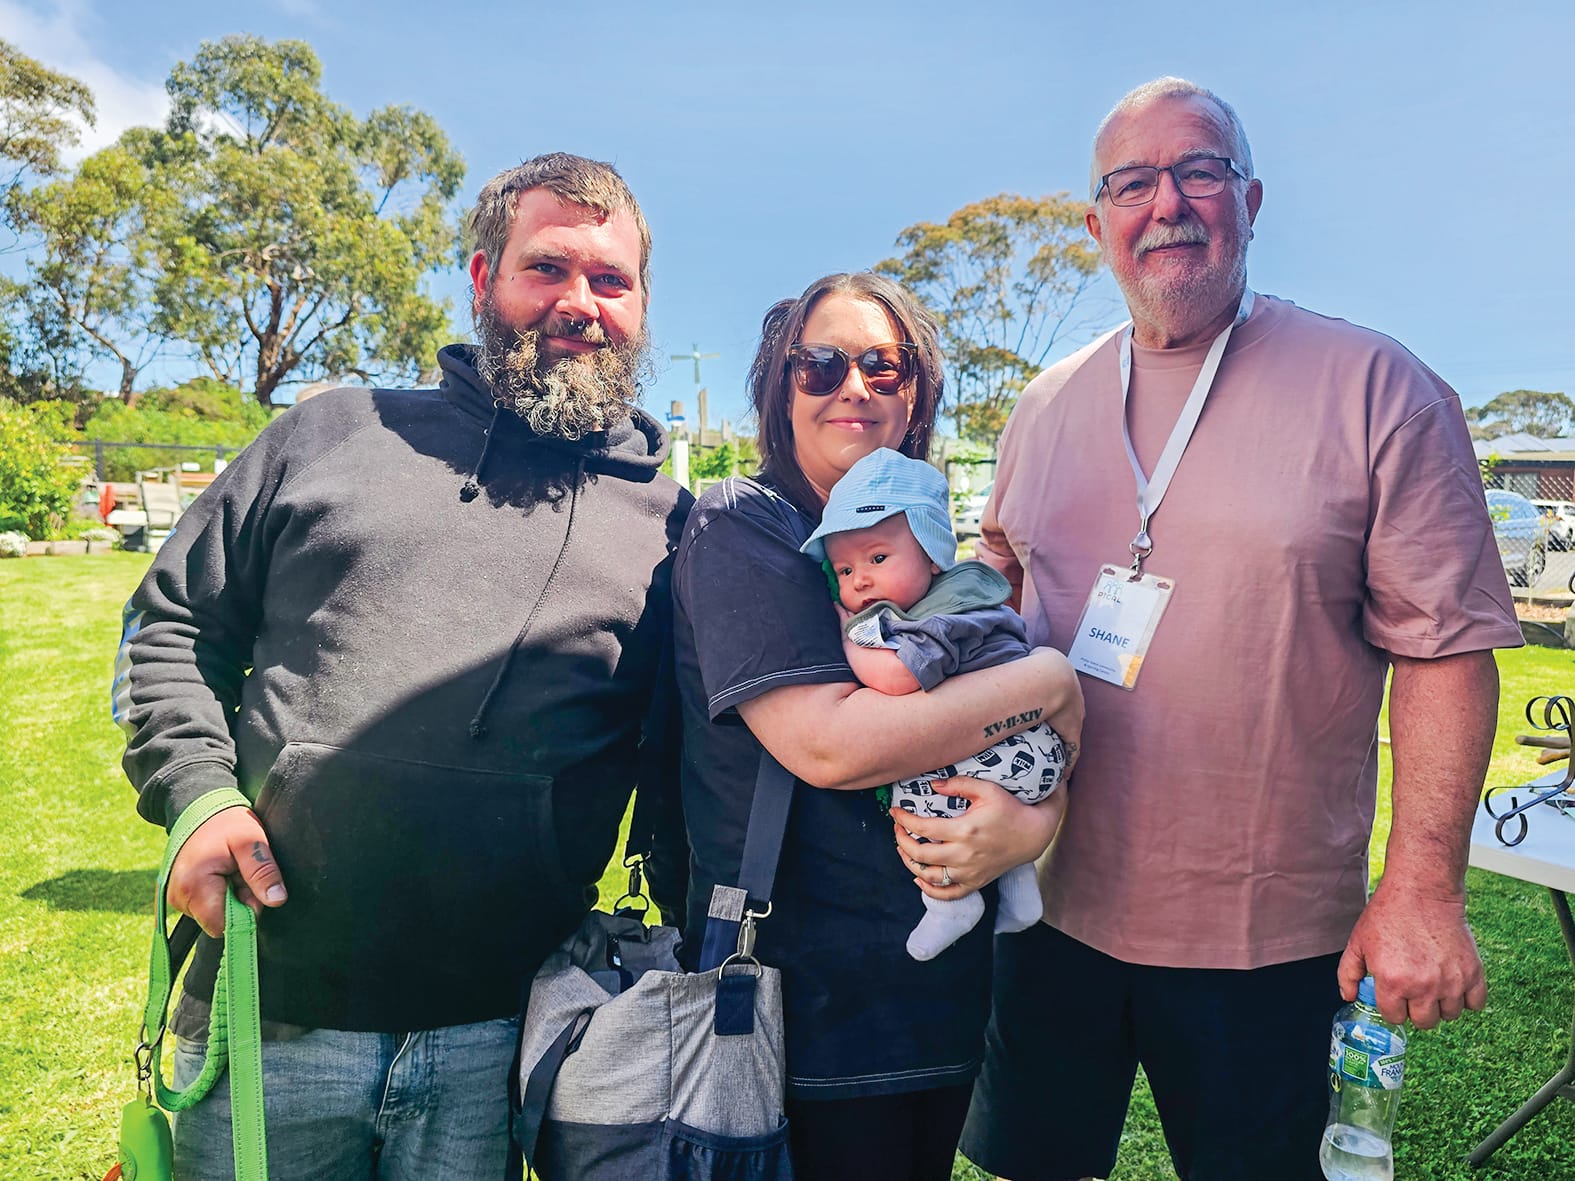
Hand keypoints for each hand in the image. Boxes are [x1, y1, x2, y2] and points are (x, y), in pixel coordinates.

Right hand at [165, 806, 287, 936]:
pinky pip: (205, 906)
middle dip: (237, 902)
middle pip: (218, 921)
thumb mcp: (252, 841)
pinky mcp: (178, 895)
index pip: (223, 926)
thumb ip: (263, 872)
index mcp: (193, 887)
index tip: (250, 886)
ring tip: (230, 869)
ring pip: (213, 914)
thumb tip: (276, 900)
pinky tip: (220, 874)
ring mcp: (175, 897)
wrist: (200, 808)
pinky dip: (218, 894)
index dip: (244, 912)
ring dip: (229, 896)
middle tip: (240, 873)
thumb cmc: (226, 822)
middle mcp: (178, 897)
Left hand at [893, 778, 1065, 899]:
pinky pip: (948, 894)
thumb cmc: (1010, 808)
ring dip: (910, 864)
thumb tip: (932, 785)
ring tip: (903, 849)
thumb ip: (958, 784)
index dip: (904, 820)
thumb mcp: (987, 789)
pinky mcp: (975, 882)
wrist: (1033, 834)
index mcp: (964, 830)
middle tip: (897, 828)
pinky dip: (929, 890)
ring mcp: (969, 872)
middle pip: (920, 854)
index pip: (923, 828)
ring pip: (929, 876)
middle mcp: (964, 855)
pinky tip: (919, 879)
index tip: (895, 811)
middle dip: (901, 840)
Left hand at [1337, 880, 1484, 1029]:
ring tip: (1434, 983)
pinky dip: (1467, 998)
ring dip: (1441, 1004)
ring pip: (1449, 1015)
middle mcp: (1423, 987)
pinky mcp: (1473, 973)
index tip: (1394, 993)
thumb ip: (1348, 974)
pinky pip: (1476, 1004)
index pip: (1394, 1017)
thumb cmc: (1387, 915)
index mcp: (1392, 982)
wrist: (1422, 892)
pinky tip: (1454, 983)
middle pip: (1423, 1022)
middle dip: (1416, 1009)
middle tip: (1414, 990)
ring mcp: (1451, 982)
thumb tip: (1350, 997)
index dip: (1392, 1006)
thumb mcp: (1357, 942)